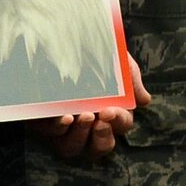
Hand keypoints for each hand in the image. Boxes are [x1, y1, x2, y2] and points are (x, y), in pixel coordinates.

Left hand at [33, 53, 148, 161]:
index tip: (109, 110)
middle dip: (101, 137)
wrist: (57, 38)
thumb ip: (130, 79)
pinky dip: (57, 128)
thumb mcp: (115, 61)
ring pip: (72, 147)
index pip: (120, 125)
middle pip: (99, 147)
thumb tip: (144, 100)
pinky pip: (48, 134)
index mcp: (109, 114)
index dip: (118, 121)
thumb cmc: (92, 52)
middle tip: (98, 118)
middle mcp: (87, 126)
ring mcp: (63, 127)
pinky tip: (63, 116)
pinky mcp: (41, 121)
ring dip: (79, 136)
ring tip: (82, 116)